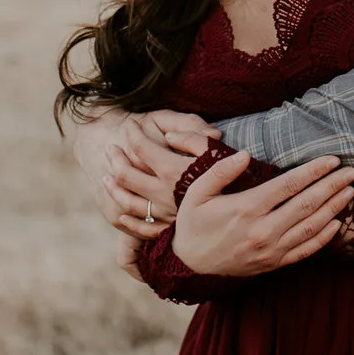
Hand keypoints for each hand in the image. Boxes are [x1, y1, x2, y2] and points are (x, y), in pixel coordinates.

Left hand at [77, 108, 221, 239]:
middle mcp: (163, 194)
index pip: (141, 148)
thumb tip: (169, 136)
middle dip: (114, 158)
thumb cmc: (231, 172)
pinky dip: (127, 220)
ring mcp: (164, 214)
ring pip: (127, 201)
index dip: (132, 133)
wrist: (247, 209)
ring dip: (113, 188)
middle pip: (126, 174)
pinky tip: (122, 212)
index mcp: (172, 170)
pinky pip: (141, 228)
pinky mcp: (168, 230)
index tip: (129, 124)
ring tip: (106, 177)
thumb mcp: (213, 148)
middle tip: (110, 148)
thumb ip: (191, 136)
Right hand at [170, 151, 353, 277]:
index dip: (314, 170)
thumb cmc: (194, 224)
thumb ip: (221, 171)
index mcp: (247, 208)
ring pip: (311, 227)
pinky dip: (324, 237)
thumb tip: (246, 154)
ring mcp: (271, 250)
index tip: (332, 159)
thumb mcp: (197, 193)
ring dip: (334, 208)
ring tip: (350, 191)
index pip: (289, 184)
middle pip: (307, 204)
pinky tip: (337, 223)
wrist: (189, 266)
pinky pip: (305, 250)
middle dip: (332, 186)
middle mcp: (263, 230)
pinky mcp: (274, 263)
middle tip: (352, 171)